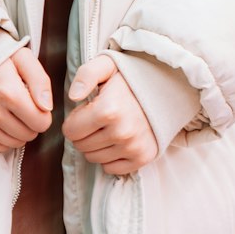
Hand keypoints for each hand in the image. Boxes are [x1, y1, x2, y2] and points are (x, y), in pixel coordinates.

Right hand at [0, 47, 52, 152]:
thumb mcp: (21, 57)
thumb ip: (40, 80)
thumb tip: (46, 108)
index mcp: (7, 91)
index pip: (41, 122)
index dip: (42, 113)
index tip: (33, 101)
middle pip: (29, 135)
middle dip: (30, 122)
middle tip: (20, 105)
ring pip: (14, 144)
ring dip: (16, 130)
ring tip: (8, 110)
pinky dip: (1, 137)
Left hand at [62, 54, 158, 175]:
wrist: (164, 89)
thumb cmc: (129, 78)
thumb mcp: (106, 65)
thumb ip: (86, 75)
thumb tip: (73, 96)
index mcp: (108, 110)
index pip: (70, 131)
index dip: (74, 120)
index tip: (86, 111)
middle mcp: (121, 132)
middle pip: (81, 146)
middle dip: (84, 133)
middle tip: (97, 119)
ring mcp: (133, 147)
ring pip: (94, 158)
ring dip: (96, 145)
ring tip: (108, 127)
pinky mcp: (143, 158)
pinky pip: (111, 168)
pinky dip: (110, 157)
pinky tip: (117, 140)